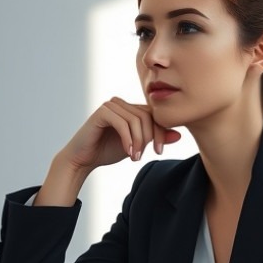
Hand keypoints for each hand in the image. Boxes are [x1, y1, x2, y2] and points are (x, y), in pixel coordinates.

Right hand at [61, 97, 181, 173]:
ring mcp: (111, 105)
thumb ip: (155, 138)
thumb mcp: (137, 145)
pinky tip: (128, 152)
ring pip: (136, 120)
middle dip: (150, 138)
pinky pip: (122, 123)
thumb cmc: (108, 151)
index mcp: (131, 108)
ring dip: (139, 141)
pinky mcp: (102, 112)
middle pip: (147, 116)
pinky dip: (128, 139)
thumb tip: (178, 135)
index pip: (154, 115)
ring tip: (135, 156)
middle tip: (145, 155)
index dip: (161, 132)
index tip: (159, 151)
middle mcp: (121, 103)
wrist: (83, 159)